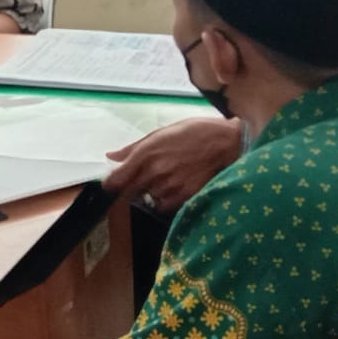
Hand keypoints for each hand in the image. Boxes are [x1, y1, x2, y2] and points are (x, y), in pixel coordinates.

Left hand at [104, 116, 242, 211]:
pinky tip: (176, 186)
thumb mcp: (161, 133)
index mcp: (146, 153)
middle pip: (130, 192)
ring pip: (148, 198)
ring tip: (168, 178)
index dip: (111, 184)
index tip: (113, 184)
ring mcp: (169, 186)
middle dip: (132, 187)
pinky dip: (166, 199)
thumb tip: (111, 156)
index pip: (116, 180)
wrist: (226, 142)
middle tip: (145, 178)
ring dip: (152, 192)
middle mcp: (154, 171)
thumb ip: (133, 148)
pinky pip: (165, 205)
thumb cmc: (194, 132)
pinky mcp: (184, 196)